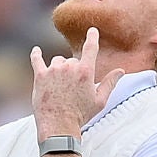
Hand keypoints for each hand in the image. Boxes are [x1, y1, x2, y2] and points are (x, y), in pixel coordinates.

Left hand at [29, 27, 123, 142]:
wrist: (59, 126)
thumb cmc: (81, 115)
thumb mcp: (100, 101)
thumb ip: (110, 83)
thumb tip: (121, 71)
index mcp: (85, 71)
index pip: (90, 48)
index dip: (92, 37)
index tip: (92, 30)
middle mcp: (69, 67)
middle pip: (72, 60)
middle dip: (73, 71)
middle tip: (72, 90)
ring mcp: (53, 70)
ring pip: (57, 61)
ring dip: (59, 69)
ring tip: (60, 87)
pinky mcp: (39, 76)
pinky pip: (36, 60)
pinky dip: (36, 55)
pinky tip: (36, 51)